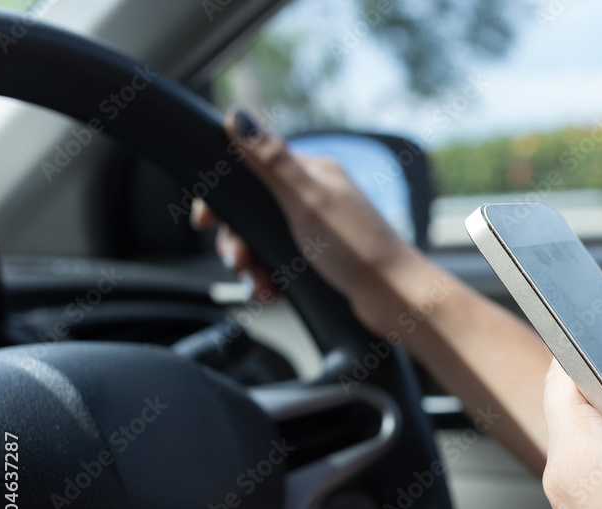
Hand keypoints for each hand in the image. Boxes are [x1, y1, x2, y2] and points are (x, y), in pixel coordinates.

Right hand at [191, 109, 419, 334]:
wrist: (395, 298)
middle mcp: (315, 196)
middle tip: (238, 261)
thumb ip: (270, 161)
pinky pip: (282, 263)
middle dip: (239, 240)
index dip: (225, 195)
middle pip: (254, 211)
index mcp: (312, 173)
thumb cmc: (358, 248)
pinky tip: (272, 291)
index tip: (206, 220)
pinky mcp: (322, 257)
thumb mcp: (306, 200)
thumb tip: (238, 117)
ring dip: (253, 265)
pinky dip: (271, 278)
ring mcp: (319, 228)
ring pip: (265, 241)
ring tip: (258, 284)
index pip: (252, 169)